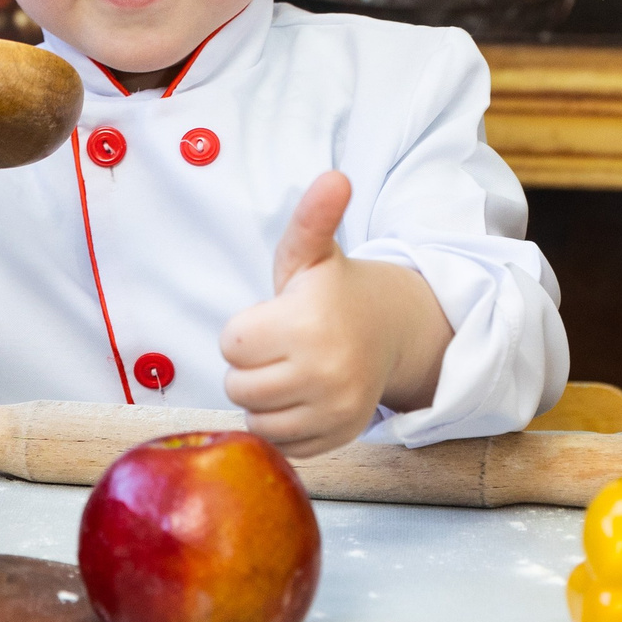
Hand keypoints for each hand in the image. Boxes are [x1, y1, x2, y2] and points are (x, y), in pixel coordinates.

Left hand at [219, 172, 451, 457]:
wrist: (389, 331)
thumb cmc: (333, 291)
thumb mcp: (313, 252)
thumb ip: (313, 218)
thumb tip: (335, 177)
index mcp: (308, 324)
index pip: (231, 345)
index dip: (245, 330)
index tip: (273, 317)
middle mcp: (324, 372)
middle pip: (238, 386)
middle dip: (251, 365)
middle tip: (281, 345)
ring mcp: (334, 410)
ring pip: (256, 419)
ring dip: (263, 398)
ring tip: (290, 370)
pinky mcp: (338, 437)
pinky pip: (281, 443)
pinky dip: (283, 424)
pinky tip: (302, 396)